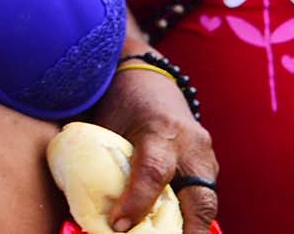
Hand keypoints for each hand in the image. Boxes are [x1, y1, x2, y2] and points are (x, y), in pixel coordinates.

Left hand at [92, 65, 217, 233]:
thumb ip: (101, 160)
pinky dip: (192, 215)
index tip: (118, 225)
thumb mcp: (106, 125)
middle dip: (191, 231)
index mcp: (160, 130)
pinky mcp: (208, 164)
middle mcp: (191, 145)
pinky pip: (204, 195)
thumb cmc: (119, 101)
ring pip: (207, 201)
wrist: (145, 75)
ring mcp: (206, 155)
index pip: (153, 172)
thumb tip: (84, 204)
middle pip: (201, 199)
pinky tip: (178, 230)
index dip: (136, 202)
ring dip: (193, 226)